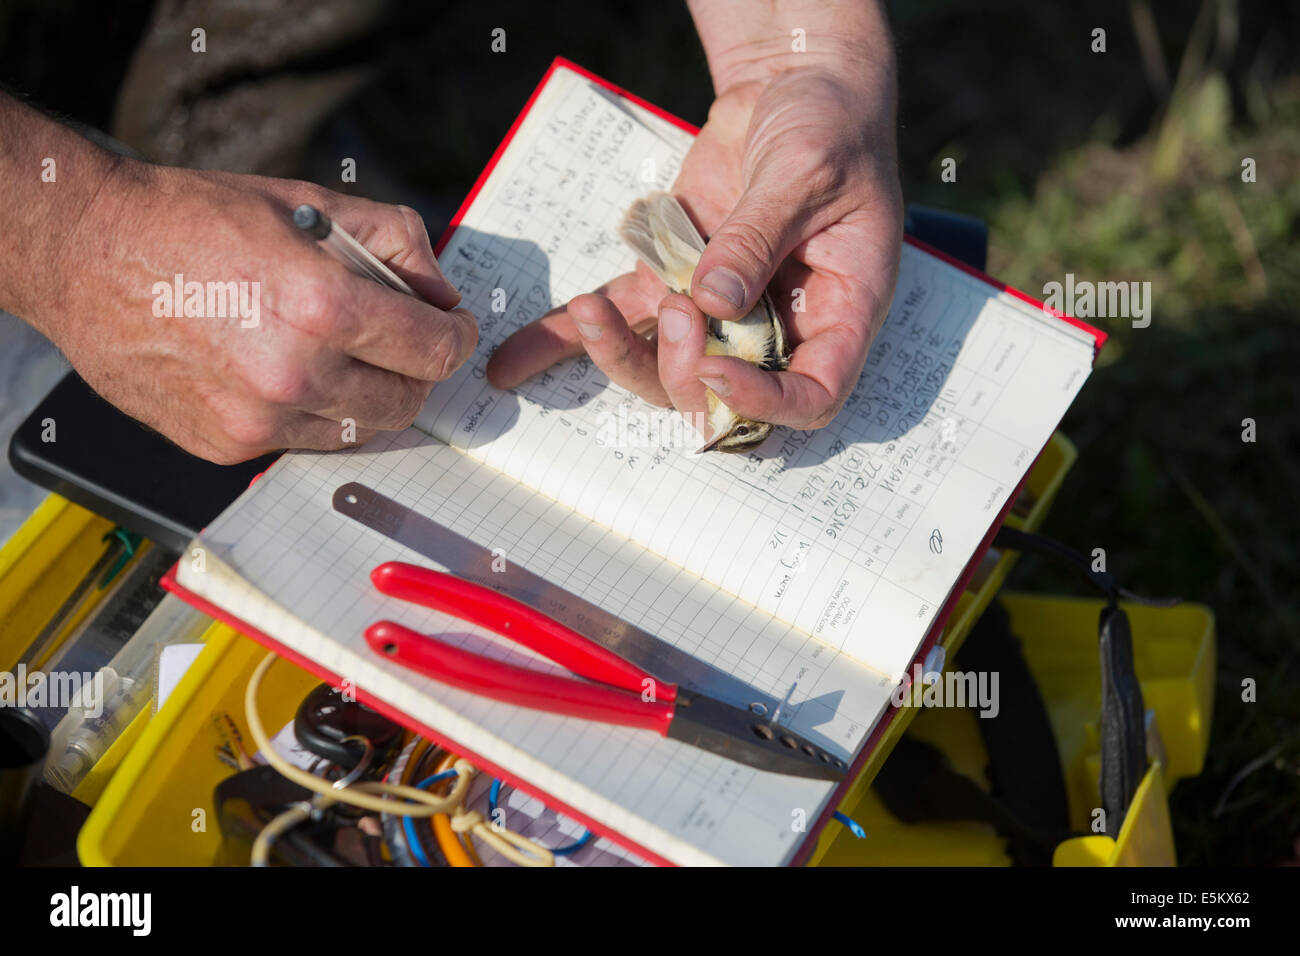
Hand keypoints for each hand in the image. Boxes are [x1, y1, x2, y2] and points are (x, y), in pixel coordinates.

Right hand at [45, 162, 476, 462]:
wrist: (88, 255)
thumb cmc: (196, 221)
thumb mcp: (311, 203)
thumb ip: (396, 243)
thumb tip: (441, 294)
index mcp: (322, 307)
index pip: (434, 352)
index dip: (454, 339)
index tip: (452, 330)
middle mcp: (294, 374)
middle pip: (407, 402)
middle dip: (414, 371)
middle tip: (399, 342)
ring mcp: (258, 419)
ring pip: (361, 429)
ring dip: (368, 396)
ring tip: (340, 354)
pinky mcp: (226, 445)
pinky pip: (304, 442)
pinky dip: (314, 414)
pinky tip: (287, 372)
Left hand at [487, 65, 902, 436]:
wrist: (793, 85)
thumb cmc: (830, 126)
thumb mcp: (807, 172)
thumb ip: (759, 235)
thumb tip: (711, 301)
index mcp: (839, 312)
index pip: (811, 396)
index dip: (764, 402)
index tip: (717, 367)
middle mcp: (780, 325)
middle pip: (725, 393)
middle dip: (683, 368)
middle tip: (673, 309)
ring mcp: (721, 309)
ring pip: (663, 367)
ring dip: (619, 354)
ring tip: (589, 310)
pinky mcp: (671, 278)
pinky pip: (621, 319)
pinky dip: (569, 338)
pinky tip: (515, 363)